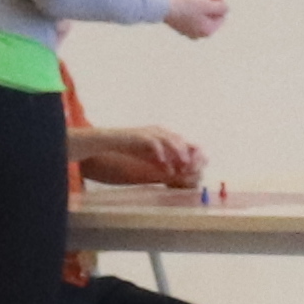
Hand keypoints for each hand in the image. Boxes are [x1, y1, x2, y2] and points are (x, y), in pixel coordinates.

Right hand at [74, 122, 207, 187]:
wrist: (108, 140)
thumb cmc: (129, 148)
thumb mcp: (149, 156)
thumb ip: (163, 162)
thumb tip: (175, 173)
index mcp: (164, 134)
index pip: (183, 142)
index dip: (191, 155)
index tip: (195, 169)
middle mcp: (159, 131)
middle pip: (180, 141)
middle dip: (188, 155)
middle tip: (191, 170)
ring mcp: (150, 132)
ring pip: (171, 140)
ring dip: (178, 154)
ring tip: (183, 167)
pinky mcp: (140, 136)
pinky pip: (154, 143)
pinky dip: (160, 153)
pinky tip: (164, 164)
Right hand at [162, 0, 227, 40]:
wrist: (160, 6)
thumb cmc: (185, 6)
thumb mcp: (207, 5)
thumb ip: (222, 7)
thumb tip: (225, 8)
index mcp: (207, 31)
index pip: (221, 15)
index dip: (219, 1)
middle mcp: (198, 33)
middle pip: (210, 12)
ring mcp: (187, 28)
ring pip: (199, 9)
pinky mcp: (178, 21)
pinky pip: (188, 10)